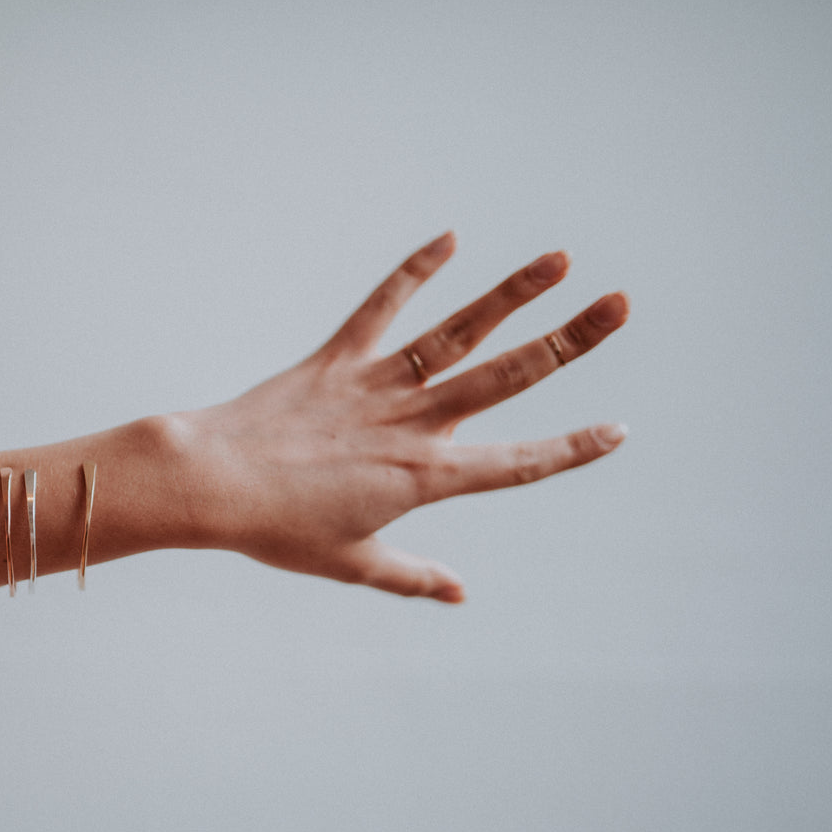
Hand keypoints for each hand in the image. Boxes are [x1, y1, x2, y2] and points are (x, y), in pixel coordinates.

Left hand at [177, 232, 627, 601]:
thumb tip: (462, 594)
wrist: (209, 484)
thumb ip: (412, 577)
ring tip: (559, 260)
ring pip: (458, 333)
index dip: (573, 448)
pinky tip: (449, 238)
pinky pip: (381, 306)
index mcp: (424, 479)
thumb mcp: (351, 564)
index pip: (518, 462)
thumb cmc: (277, 531)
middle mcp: (412, 424)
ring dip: (511, 294)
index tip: (619, 429)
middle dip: (570, 341)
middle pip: (507, 377)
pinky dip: (414, 271)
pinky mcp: (336, 358)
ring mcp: (375, 385)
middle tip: (622, 305)